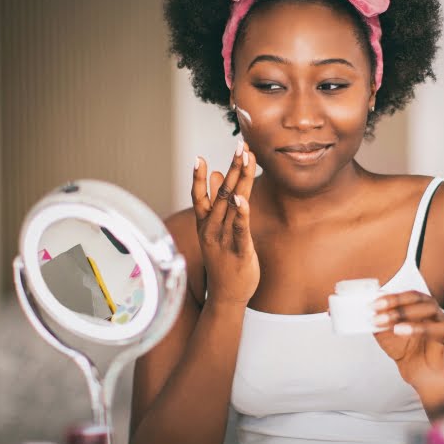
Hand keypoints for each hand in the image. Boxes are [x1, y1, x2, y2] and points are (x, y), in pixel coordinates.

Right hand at [192, 139, 258, 306]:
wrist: (227, 297)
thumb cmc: (224, 261)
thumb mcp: (216, 231)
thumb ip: (216, 203)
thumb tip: (215, 175)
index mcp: (205, 225)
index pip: (199, 196)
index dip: (199, 177)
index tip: (199, 156)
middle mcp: (212, 230)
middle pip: (221, 194)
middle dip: (231, 168)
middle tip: (239, 146)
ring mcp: (224, 240)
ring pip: (232, 205)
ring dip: (239, 181)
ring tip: (245, 160)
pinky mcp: (240, 251)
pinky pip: (240, 229)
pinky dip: (241, 214)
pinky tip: (243, 199)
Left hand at [372, 291, 443, 409]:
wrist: (420, 374)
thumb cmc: (405, 351)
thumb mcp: (386, 335)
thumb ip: (379, 322)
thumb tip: (369, 311)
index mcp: (420, 306)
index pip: (409, 295)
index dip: (392, 297)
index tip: (374, 304)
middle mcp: (434, 312)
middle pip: (420, 299)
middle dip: (397, 304)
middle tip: (378, 311)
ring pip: (431, 309)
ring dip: (406, 313)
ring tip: (387, 323)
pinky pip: (440, 329)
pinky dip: (420, 328)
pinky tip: (401, 330)